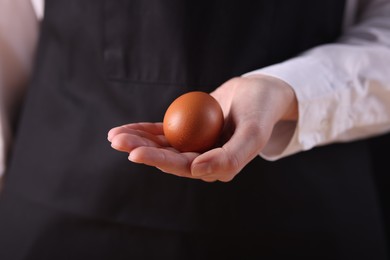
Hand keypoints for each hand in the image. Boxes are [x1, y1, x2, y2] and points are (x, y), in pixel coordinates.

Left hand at [107, 75, 297, 181]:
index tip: (136, 154)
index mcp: (218, 167)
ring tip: (115, 136)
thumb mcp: (253, 134)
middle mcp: (203, 159)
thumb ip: (231, 157)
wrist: (259, 93)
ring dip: (138, 142)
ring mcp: (194, 145)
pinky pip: (163, 132)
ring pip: (162, 146)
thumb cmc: (260, 112)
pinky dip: (144, 130)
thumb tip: (197, 172)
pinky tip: (125, 129)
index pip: (185, 167)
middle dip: (141, 151)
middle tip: (117, 142)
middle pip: (168, 157)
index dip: (159, 161)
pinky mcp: (187, 131)